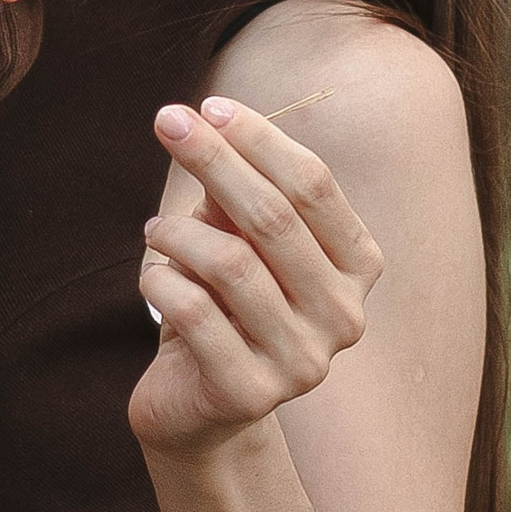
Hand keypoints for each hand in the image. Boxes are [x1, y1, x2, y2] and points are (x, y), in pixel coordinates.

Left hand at [130, 93, 383, 463]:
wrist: (198, 404)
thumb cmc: (223, 305)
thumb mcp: (236, 240)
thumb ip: (234, 194)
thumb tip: (205, 126)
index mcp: (358, 266)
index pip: (313, 185)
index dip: (259, 139)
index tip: (208, 107)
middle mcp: (346, 315)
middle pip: (275, 217)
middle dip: (214, 160)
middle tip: (167, 122)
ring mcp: (305, 361)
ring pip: (231, 265)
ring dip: (178, 234)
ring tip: (153, 231)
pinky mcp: (252, 395)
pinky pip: (195, 313)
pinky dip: (162, 282)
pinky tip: (152, 277)